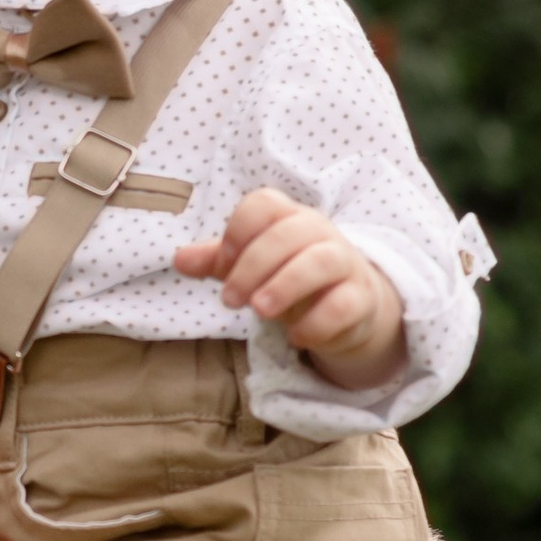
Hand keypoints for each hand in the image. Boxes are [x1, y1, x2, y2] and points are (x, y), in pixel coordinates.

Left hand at [177, 188, 407, 389]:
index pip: (264, 204)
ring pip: (322, 262)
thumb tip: (179, 259)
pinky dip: (317, 322)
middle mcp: (319, 232)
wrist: (346, 305)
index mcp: (288, 217)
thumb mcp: (252, 267)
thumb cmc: (290, 276)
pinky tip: (295, 337)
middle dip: (253, 267)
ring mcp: (345, 263)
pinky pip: (344, 304)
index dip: (238, 231)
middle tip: (229, 301)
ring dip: (285, 286)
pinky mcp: (361, 298)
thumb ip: (218, 261)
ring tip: (259, 312)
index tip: (223, 265)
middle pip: (288, 233)